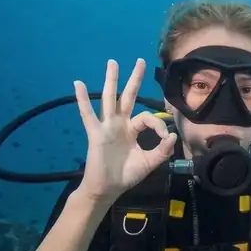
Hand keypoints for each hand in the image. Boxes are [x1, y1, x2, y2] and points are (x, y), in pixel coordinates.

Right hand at [74, 58, 177, 203]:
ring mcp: (107, 127)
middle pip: (128, 97)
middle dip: (134, 79)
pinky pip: (88, 114)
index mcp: (132, 130)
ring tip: (112, 62)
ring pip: (109, 99)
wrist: (107, 189)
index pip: (148, 118)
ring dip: (111, 80)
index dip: (158, 125)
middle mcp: (120, 124)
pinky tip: (78, 84)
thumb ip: (162, 151)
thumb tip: (172, 136)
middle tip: (141, 61)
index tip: (165, 138)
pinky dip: (82, 99)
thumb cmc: (126, 175)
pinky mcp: (96, 133)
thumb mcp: (149, 162)